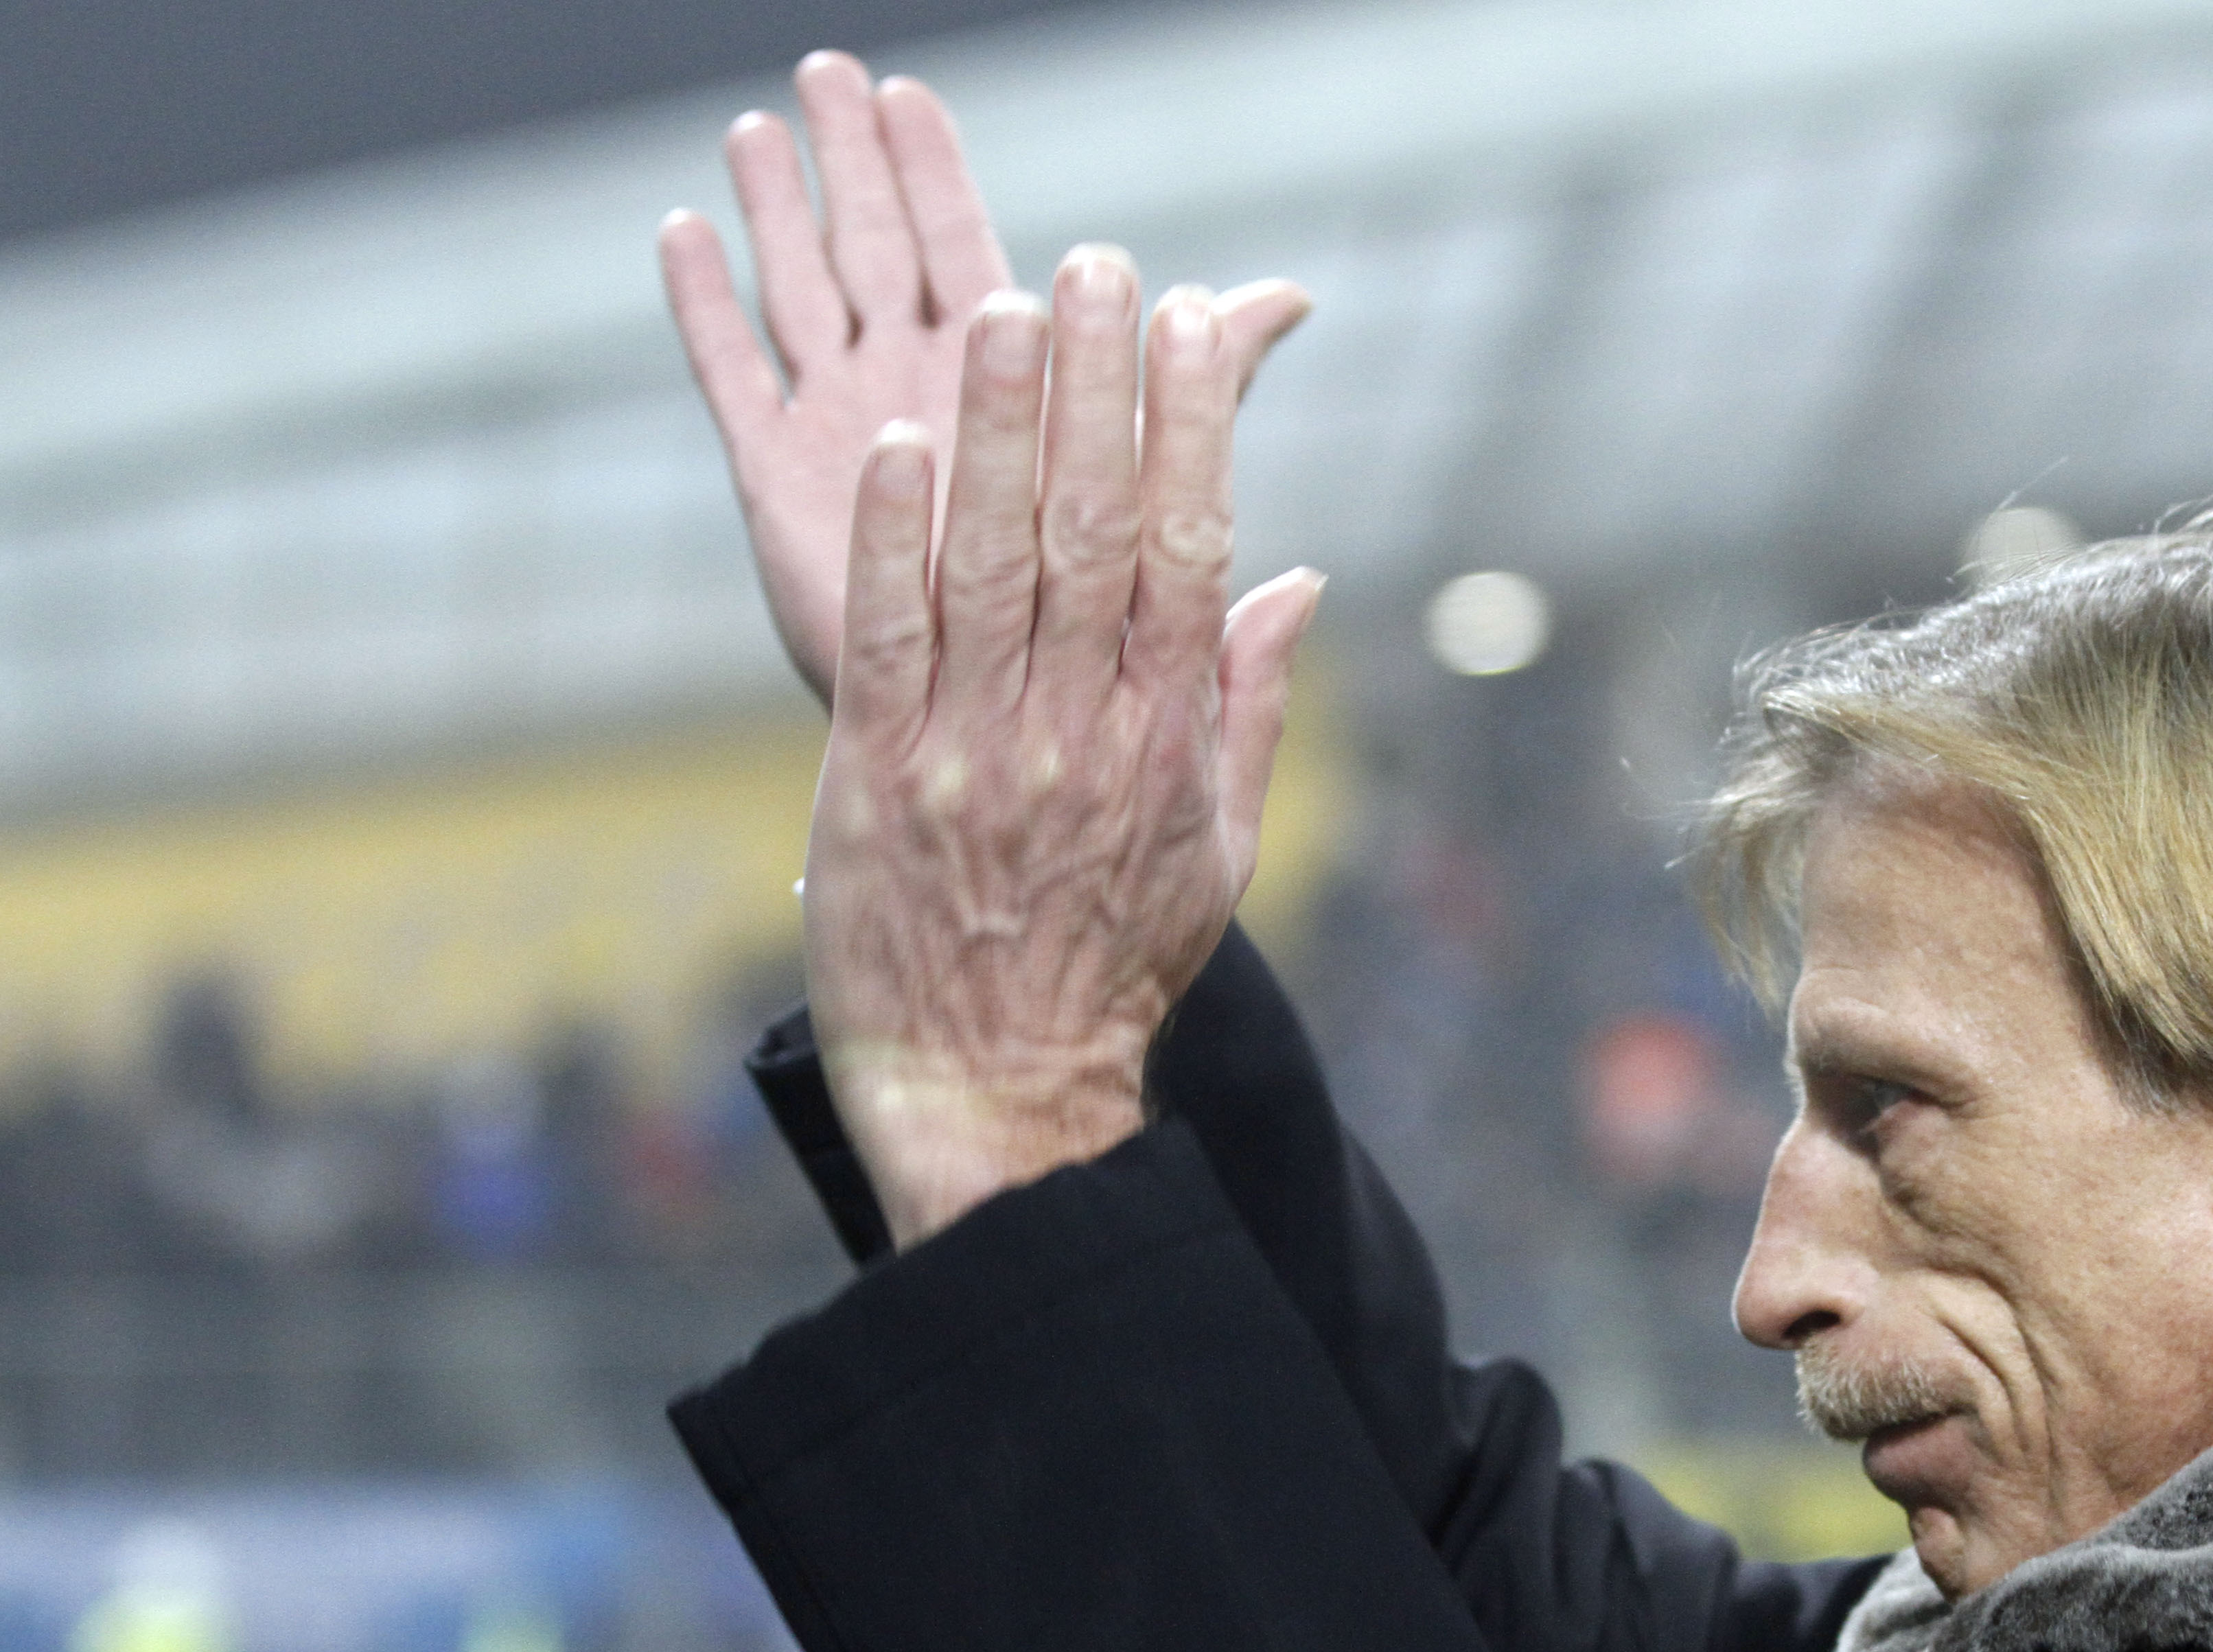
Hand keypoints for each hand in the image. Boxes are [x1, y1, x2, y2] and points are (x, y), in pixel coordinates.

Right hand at [660, 53, 1311, 704]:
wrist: (1017, 780)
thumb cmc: (1101, 655)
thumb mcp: (1174, 512)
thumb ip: (1219, 395)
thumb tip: (1289, 296)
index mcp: (1007, 395)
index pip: (971, 255)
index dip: (941, 176)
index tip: (914, 98)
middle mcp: (920, 397)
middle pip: (881, 252)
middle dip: (857, 164)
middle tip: (831, 71)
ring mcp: (844, 437)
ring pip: (805, 296)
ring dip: (781, 210)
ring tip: (762, 124)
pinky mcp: (781, 493)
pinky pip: (740, 389)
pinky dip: (708, 314)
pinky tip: (684, 230)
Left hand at [808, 250, 1323, 1245]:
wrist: (999, 1090)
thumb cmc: (1113, 967)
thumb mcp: (1219, 851)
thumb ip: (1251, 707)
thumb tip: (1300, 580)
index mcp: (1166, 740)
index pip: (1188, 553)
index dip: (1192, 429)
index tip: (1196, 325)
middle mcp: (1079, 733)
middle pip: (1094, 531)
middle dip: (1100, 387)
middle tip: (1101, 263)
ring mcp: (977, 755)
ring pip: (989, 566)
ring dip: (995, 430)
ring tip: (1000, 309)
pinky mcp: (879, 782)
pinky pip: (888, 643)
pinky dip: (892, 542)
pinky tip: (898, 446)